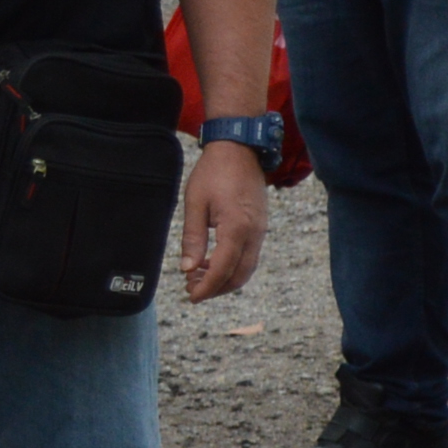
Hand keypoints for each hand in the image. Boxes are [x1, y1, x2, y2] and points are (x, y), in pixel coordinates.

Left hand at [179, 139, 268, 301]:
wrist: (239, 150)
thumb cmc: (214, 173)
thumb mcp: (195, 204)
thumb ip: (193, 238)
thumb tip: (187, 268)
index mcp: (236, 228)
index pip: (222, 269)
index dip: (206, 287)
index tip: (191, 296)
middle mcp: (254, 234)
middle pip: (240, 275)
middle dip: (216, 288)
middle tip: (192, 289)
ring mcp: (260, 231)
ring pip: (247, 268)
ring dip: (225, 278)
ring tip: (199, 276)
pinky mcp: (260, 226)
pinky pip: (250, 255)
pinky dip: (233, 266)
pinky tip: (213, 260)